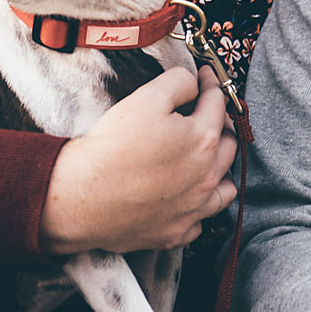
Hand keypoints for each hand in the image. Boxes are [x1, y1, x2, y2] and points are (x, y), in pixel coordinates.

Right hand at [38, 65, 237, 254]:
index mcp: (203, 141)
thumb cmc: (112, 147)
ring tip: (208, 161)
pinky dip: (198, 208)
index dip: (210, 84)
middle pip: (229, 145)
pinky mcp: (175, 233)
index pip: (217, 104)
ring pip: (225, 188)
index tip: (204, 78)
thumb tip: (193, 84)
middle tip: (209, 114)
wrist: (82, 197)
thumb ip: (178, 83)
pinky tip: (186, 198)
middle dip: (222, 124)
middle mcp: (206, 177)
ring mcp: (193, 209)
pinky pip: (200, 222)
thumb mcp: (146, 98)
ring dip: (221, 171)